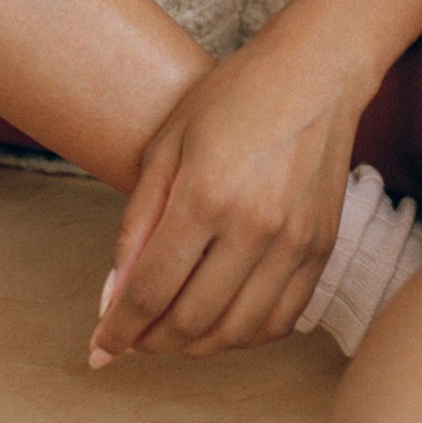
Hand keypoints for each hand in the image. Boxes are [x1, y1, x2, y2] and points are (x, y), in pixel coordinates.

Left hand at [86, 22, 370, 364]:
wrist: (315, 74)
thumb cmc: (233, 97)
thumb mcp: (167, 144)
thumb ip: (137, 223)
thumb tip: (113, 296)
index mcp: (205, 195)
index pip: (150, 291)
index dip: (118, 329)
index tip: (100, 348)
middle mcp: (253, 227)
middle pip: (191, 321)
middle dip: (151, 342)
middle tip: (132, 338)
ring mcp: (293, 243)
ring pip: (236, 332)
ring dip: (195, 347)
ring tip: (170, 334)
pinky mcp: (321, 249)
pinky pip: (280, 321)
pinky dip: (244, 336)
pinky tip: (221, 322)